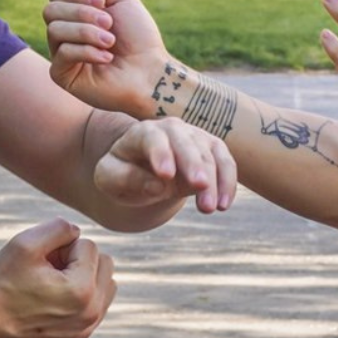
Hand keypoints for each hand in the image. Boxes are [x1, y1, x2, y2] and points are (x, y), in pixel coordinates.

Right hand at [0, 218, 115, 337]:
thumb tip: (77, 232)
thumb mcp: (25, 242)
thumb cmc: (1, 283)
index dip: (62, 246)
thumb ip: (59, 227)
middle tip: (49, 269)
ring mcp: (85, 330)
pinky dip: (80, 297)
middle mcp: (91, 314)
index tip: (42, 261)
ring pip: (104, 285)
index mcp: (82, 291)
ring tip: (52, 284)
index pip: (89, 246)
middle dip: (78, 260)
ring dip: (83, 277)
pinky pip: (95, 306)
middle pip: (104, 264)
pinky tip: (53, 301)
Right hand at [45, 0, 169, 116]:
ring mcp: (61, 54)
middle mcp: (65, 32)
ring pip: (54, 30)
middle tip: (109, 23)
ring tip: (110, 41)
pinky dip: (86, 51)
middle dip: (83, 13)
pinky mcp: (62, 75)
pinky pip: (61, 53)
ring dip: (87, 32)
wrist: (150, 72)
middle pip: (51, 10)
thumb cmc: (139, 36)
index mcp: (76, 13)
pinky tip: (106, 58)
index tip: (104, 2)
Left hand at [97, 117, 237, 215]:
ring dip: (213, 181)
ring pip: (209, 154)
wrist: (143, 170)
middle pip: (185, 142)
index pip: (151, 138)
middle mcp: (171, 129)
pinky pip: (226, 163)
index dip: (160, 154)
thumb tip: (156, 185)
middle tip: (199, 187)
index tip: (165, 175)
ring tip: (211, 208)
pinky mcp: (212, 150)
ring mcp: (194, 137)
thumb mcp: (109, 178)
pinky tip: (225, 204)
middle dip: (193, 163)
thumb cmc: (123, 173)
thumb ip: (126, 179)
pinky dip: (228, 183)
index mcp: (141, 133)